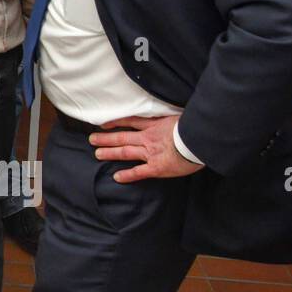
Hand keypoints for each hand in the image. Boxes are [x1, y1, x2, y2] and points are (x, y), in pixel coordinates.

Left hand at [89, 114, 203, 182]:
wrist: (200, 139)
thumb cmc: (194, 126)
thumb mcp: (180, 115)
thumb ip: (170, 115)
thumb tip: (169, 113)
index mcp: (155, 125)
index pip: (130, 121)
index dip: (116, 122)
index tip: (104, 124)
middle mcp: (148, 138)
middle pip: (122, 137)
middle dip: (106, 139)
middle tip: (91, 140)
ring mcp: (151, 153)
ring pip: (125, 152)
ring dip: (110, 153)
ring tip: (97, 154)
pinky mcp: (156, 167)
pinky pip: (138, 172)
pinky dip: (127, 175)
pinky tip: (116, 177)